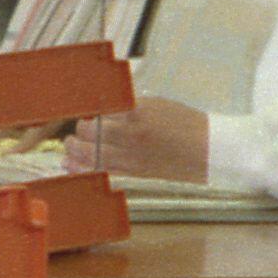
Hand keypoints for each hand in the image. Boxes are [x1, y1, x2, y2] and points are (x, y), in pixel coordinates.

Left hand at [66, 100, 211, 183]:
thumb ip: (127, 105)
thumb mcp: (156, 103)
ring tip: (69, 146)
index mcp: (138, 112)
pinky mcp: (135, 173)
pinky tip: (73, 166)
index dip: (87, 110)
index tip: (84, 110)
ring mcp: (132, 156)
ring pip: (92, 154)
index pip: (99, 109)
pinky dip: (84, 169)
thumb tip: (102, 106)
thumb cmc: (186, 124)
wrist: (209, 150)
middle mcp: (132, 135)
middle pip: (91, 131)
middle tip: (77, 129)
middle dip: (80, 130)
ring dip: (75, 150)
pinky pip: (102, 172)